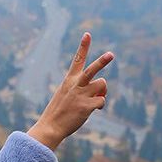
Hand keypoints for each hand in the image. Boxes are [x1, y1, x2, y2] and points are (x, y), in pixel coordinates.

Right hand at [28, 32, 112, 150]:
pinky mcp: (87, 106)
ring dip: (101, 92)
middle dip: (102, 61)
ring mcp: (81, 95)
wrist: (51, 127)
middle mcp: (75, 85)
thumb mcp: (67, 96)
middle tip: (111, 54)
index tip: (87, 34)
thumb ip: (84, 90)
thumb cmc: (59, 112)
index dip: (83, 47)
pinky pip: (102, 101)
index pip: (77, 60)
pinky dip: (100, 105)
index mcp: (69, 80)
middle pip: (92, 70)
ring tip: (93, 99)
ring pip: (102, 85)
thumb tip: (102, 94)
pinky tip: (90, 110)